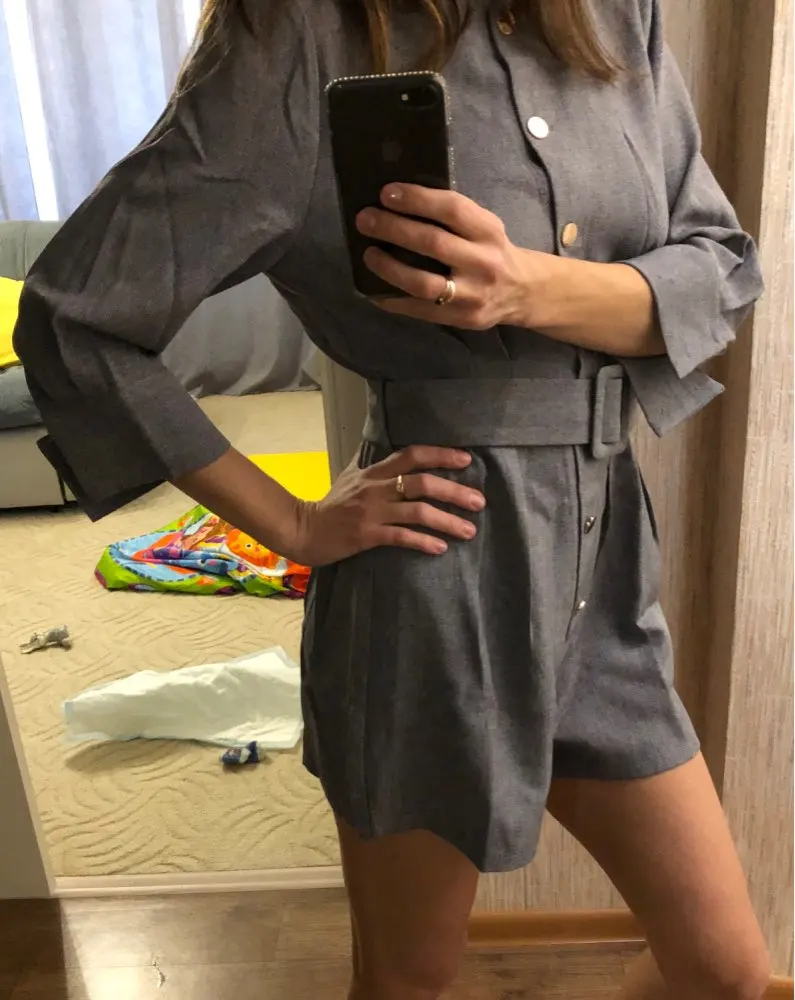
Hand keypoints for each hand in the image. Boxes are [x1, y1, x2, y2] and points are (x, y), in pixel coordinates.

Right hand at [288, 446, 485, 565]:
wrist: (302, 529)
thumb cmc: (329, 506)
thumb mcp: (351, 478)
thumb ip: (376, 470)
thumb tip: (399, 459)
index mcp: (374, 472)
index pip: (412, 455)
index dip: (441, 454)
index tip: (466, 459)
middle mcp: (376, 488)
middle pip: (422, 483)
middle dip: (454, 491)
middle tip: (479, 502)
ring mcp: (371, 511)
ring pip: (417, 511)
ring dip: (447, 520)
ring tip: (469, 530)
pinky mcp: (366, 535)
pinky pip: (401, 536)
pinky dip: (423, 541)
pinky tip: (440, 548)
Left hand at [356, 183, 531, 329]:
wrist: (522, 292)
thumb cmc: (492, 251)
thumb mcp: (484, 227)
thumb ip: (453, 217)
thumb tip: (399, 203)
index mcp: (489, 232)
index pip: (451, 209)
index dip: (417, 199)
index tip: (386, 193)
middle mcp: (482, 263)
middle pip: (432, 243)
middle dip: (393, 229)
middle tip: (365, 220)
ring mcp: (471, 295)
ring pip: (422, 283)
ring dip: (388, 268)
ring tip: (369, 255)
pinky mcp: (460, 318)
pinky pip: (418, 310)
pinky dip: (392, 299)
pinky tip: (374, 289)